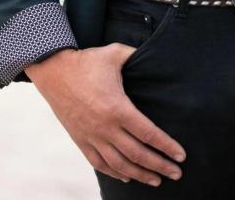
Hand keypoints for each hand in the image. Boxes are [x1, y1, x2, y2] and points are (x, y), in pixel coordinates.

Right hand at [25, 45, 185, 186]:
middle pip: (138, 154)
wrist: (53, 71)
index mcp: (117, 108)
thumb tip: (155, 54)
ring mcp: (92, 136)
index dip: (166, 146)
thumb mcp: (115, 53)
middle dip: (159, 166)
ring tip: (156, 180)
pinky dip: (115, 173)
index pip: (148, 134)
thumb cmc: (86, 61)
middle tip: (176, 174)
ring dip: (140, 175)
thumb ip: (136, 55)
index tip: (181, 156)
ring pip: (120, 164)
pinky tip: (127, 176)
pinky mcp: (80, 140)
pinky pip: (100, 163)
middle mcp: (106, 127)